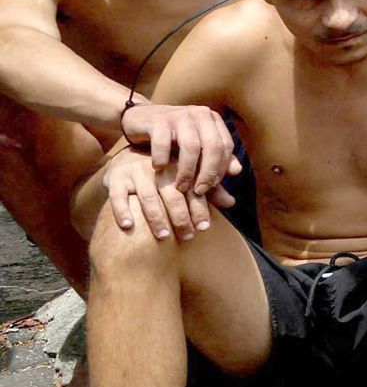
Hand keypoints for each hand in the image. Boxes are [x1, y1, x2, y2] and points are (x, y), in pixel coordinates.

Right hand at [101, 148, 232, 240]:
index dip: (200, 208)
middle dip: (181, 216)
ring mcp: (135, 172)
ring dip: (156, 218)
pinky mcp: (115, 177)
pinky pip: (117, 196)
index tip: (205, 227)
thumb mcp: (187, 175)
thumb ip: (209, 189)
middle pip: (172, 194)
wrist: (130, 151)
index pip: (192, 189)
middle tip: (188, 235)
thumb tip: (232, 203)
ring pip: (147, 197)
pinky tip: (128, 226)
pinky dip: (122, 210)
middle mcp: (158, 168)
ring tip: (163, 236)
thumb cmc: (166, 170)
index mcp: (179, 166)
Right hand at [121, 102, 241, 196]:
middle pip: (213, 146)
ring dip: (187, 171)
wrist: (140, 119)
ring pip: (191, 146)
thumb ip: (216, 160)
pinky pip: (163, 142)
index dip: (220, 169)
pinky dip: (162, 159)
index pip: (226, 146)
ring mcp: (179, 115)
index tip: (211, 187)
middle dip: (208, 172)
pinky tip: (159, 169)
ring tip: (181, 187)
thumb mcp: (196, 148)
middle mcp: (200, 114)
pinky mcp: (157, 120)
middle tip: (199, 191)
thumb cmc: (173, 138)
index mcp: (213, 120)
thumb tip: (238, 171)